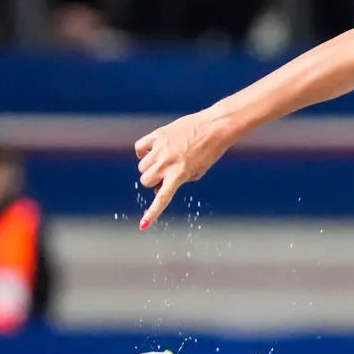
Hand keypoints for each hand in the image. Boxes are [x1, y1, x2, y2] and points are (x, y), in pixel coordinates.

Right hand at [134, 110, 230, 229]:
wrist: (214, 127)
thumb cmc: (210, 151)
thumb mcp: (197, 172)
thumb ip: (178, 181)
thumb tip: (158, 187)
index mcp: (179, 175)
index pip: (161, 199)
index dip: (152, 213)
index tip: (143, 226)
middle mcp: (167, 163)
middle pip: (145, 181)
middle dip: (153, 181)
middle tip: (165, 175)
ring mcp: (160, 149)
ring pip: (142, 166)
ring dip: (150, 167)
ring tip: (164, 160)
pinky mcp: (157, 135)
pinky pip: (139, 148)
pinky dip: (143, 152)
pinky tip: (152, 151)